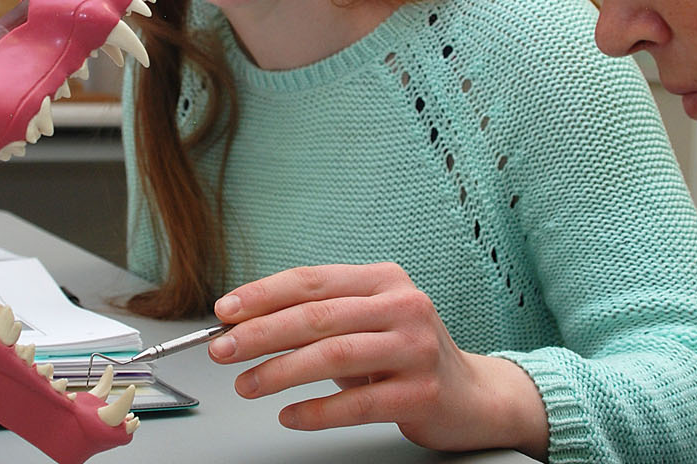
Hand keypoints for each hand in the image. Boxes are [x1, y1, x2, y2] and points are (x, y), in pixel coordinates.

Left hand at [208, 263, 548, 457]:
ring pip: (334, 356)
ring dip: (280, 372)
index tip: (225, 311)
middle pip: (317, 317)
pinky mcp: (421, 393)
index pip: (312, 281)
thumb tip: (244, 325)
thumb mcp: (365, 324)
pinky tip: (289, 415)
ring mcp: (416, 349)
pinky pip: (357, 403)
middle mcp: (404, 307)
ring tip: (247, 385)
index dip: (263, 295)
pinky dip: (316, 411)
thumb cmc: (404, 356)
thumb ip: (317, 319)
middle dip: (261, 334)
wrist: (473, 397)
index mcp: (384, 280)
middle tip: (223, 350)